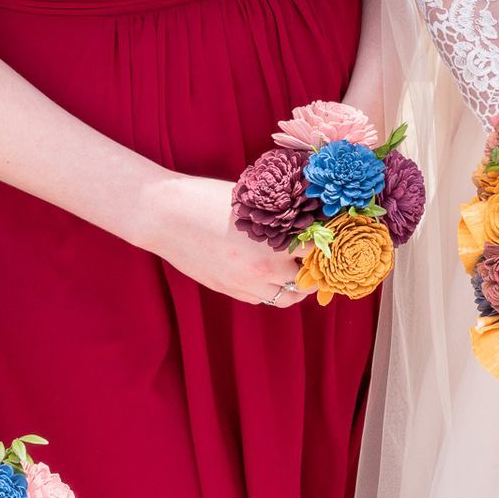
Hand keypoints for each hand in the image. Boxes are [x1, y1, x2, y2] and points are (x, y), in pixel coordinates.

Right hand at [131, 175, 315, 306]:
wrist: (165, 215)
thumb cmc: (208, 198)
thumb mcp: (254, 201)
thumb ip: (283, 214)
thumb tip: (312, 212)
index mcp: (275, 244)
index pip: (319, 254)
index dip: (328, 245)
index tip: (333, 237)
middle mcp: (263, 271)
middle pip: (307, 283)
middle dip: (316, 269)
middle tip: (318, 254)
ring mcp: (244, 285)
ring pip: (286, 298)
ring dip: (296, 284)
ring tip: (297, 266)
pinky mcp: (228, 290)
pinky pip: (261, 298)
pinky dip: (272, 289)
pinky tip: (269, 270)